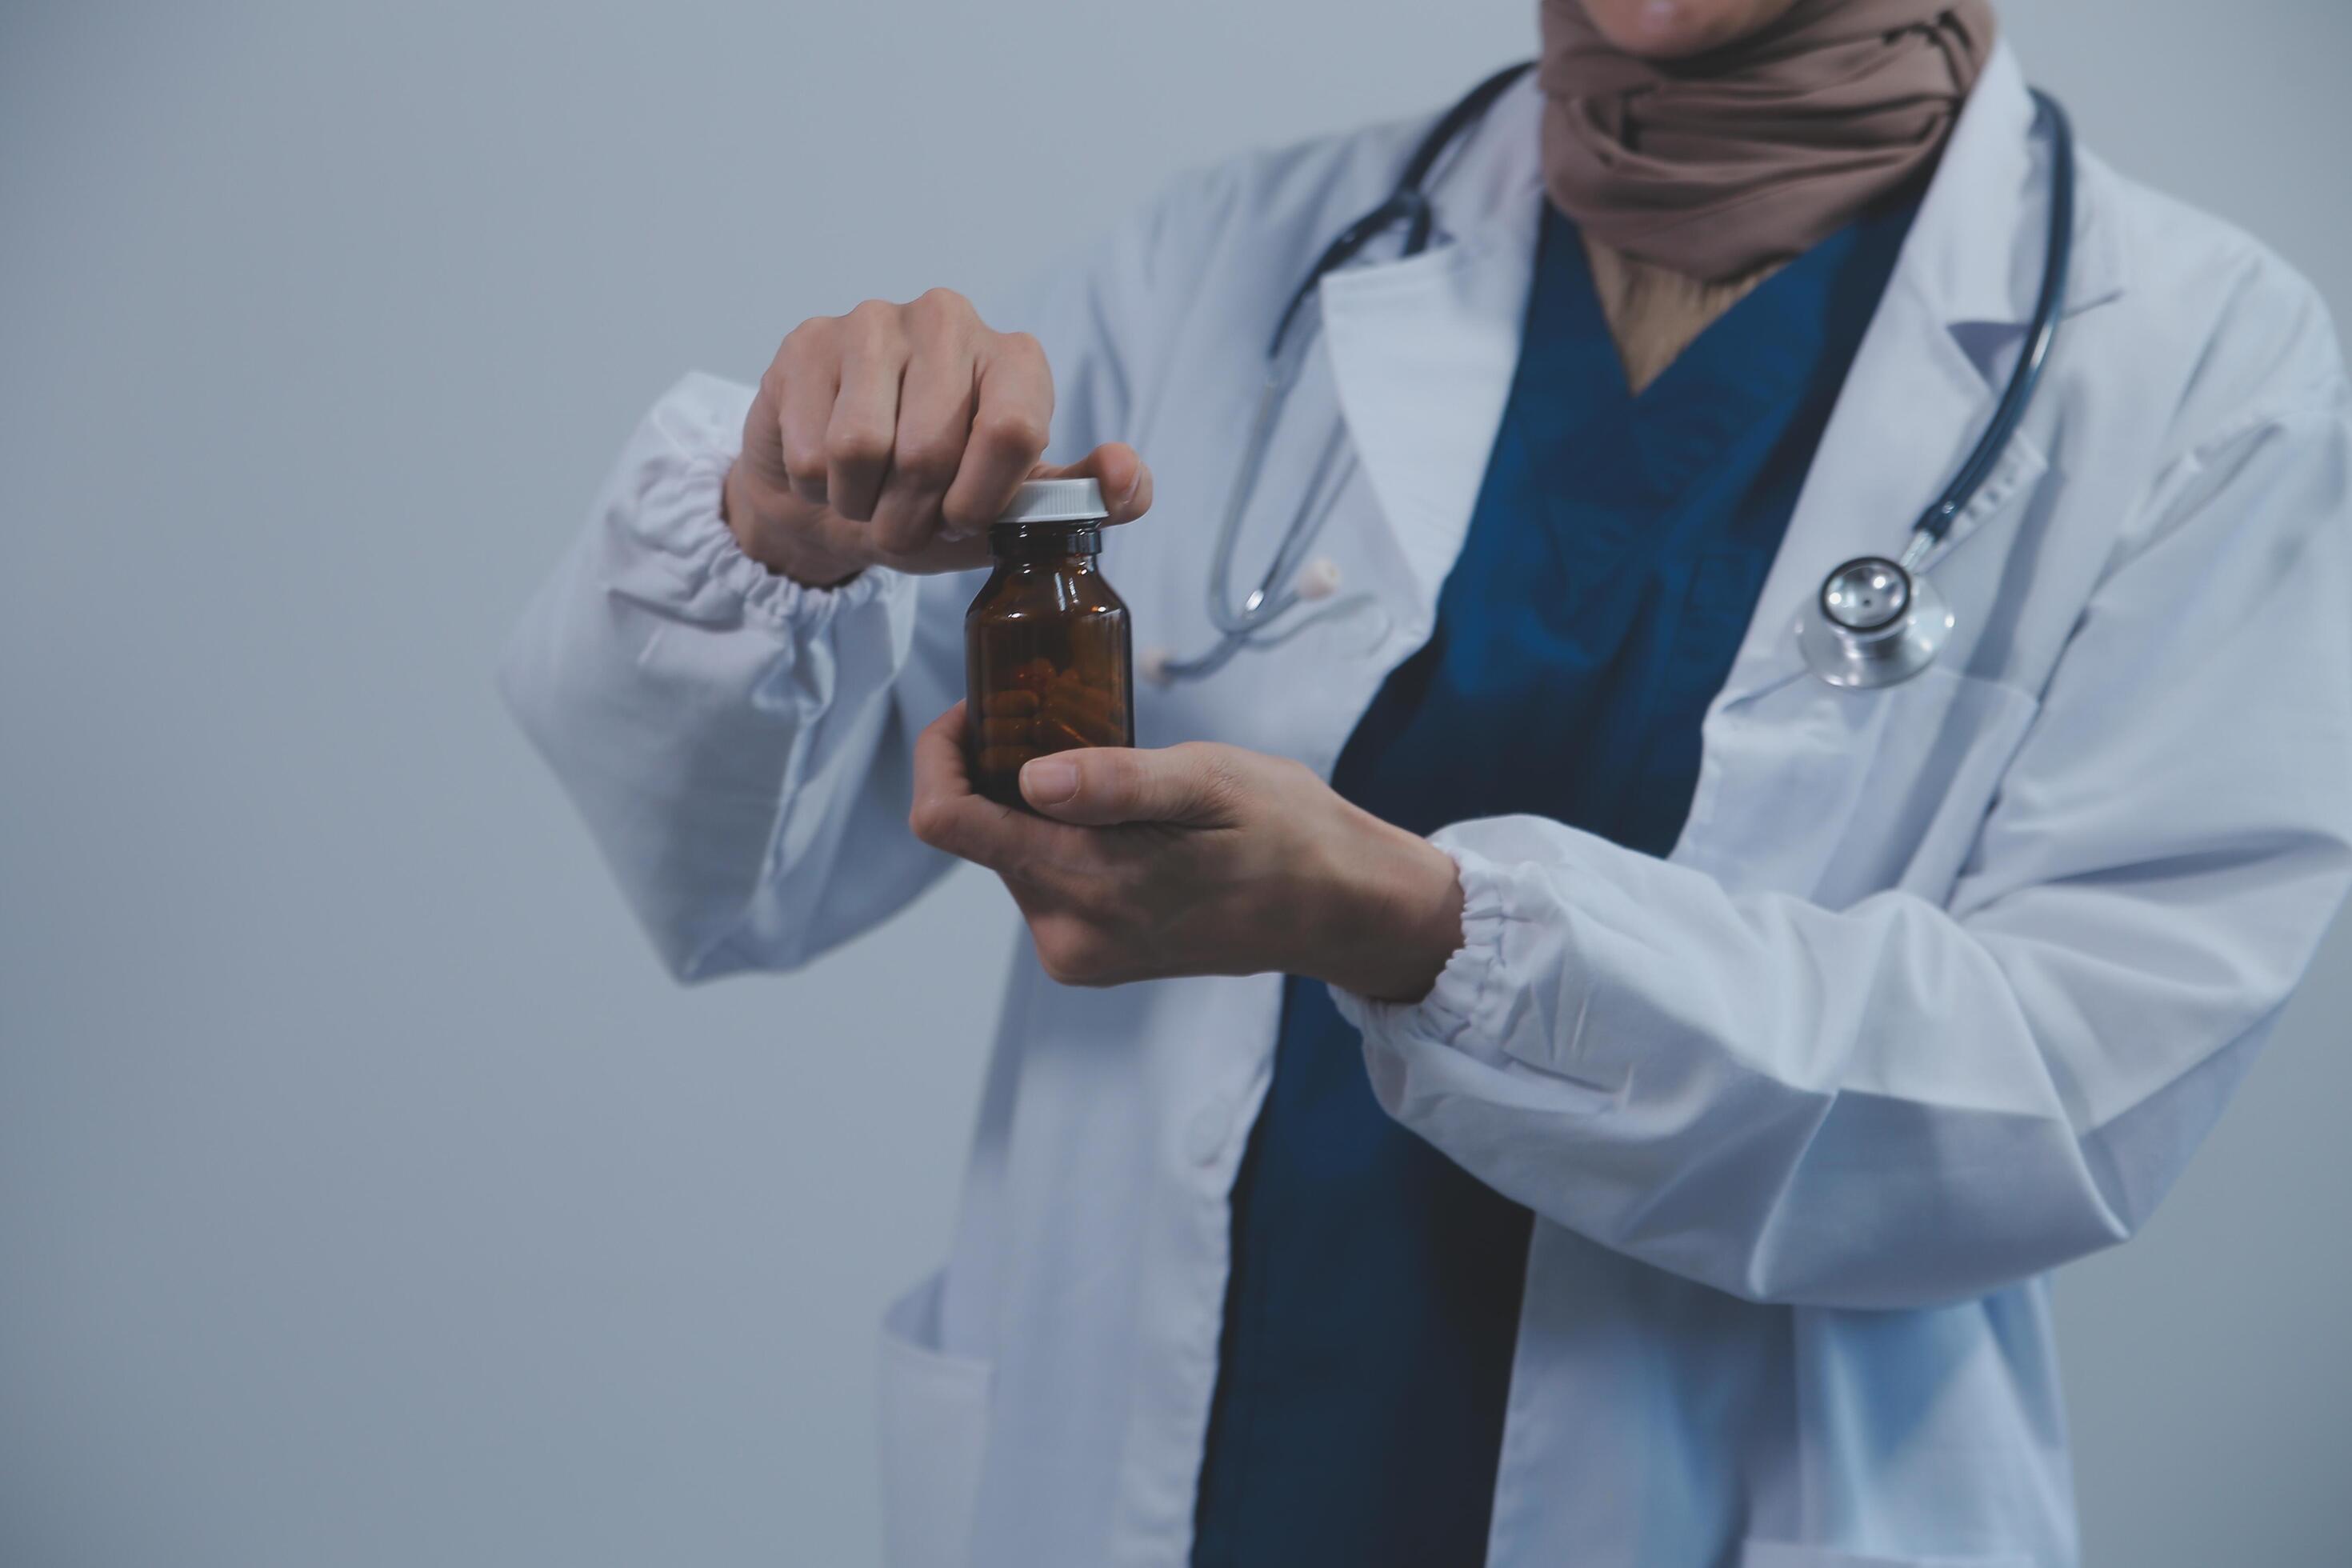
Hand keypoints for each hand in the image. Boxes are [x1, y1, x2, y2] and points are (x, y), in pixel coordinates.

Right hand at [723, 289, 1153, 586]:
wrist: (837, 495)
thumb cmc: (937, 498)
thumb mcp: (1018, 512)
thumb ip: (1085, 500)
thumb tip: (1126, 474)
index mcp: (1015, 358)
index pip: (1012, 429)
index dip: (980, 497)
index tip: (962, 517)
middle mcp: (949, 320)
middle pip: (930, 449)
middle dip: (913, 515)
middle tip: (907, 518)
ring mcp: (873, 322)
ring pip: (861, 448)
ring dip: (862, 505)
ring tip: (869, 496)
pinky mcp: (808, 343)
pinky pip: (811, 450)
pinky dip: (817, 489)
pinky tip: (828, 473)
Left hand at [907, 705, 1465, 1001]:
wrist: (1339, 909)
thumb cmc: (1287, 834)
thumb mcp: (1211, 783)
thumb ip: (1120, 783)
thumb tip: (1033, 779)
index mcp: (1086, 886)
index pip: (946, 821)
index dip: (942, 752)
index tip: (981, 706)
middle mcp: (1066, 933)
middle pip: (977, 831)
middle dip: (1002, 769)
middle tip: (1068, 720)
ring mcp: (1076, 951)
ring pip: (1011, 851)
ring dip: (1037, 803)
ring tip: (1114, 770)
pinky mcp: (1089, 954)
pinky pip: (1044, 878)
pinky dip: (1063, 836)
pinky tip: (1122, 816)